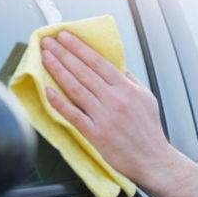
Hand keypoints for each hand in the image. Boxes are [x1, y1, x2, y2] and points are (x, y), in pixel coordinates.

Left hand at [40, 30, 173, 182]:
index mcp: (127, 88)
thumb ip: (130, 80)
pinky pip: (73, 114)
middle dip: (63, 53)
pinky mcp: (95, 134)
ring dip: (57, 70)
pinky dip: (59, 102)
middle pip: (83, 71)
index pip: (98, 61)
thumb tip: (116, 66)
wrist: (152, 159)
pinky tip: (47, 90)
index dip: (79, 47)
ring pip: (75, 88)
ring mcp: (104, 116)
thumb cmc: (149, 131)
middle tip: (48, 41)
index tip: (65, 36)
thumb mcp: (146, 98)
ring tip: (45, 58)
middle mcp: (114, 99)